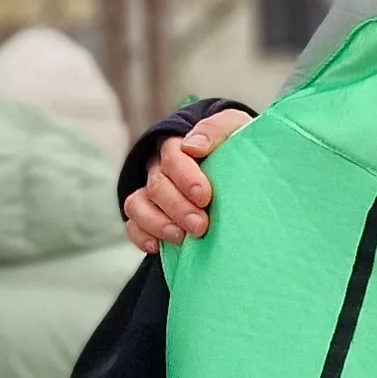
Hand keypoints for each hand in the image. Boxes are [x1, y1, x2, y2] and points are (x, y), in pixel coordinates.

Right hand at [124, 109, 250, 253]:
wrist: (243, 176)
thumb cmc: (240, 151)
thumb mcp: (235, 131)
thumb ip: (215, 131)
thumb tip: (192, 146)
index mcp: (180, 146)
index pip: (172, 156)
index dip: (184, 177)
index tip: (204, 196)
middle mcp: (161, 168)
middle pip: (157, 185)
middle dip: (177, 207)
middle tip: (200, 226)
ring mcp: (153, 194)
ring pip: (137, 204)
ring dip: (157, 223)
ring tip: (181, 238)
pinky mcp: (149, 216)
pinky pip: (133, 226)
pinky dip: (143, 236)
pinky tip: (159, 246)